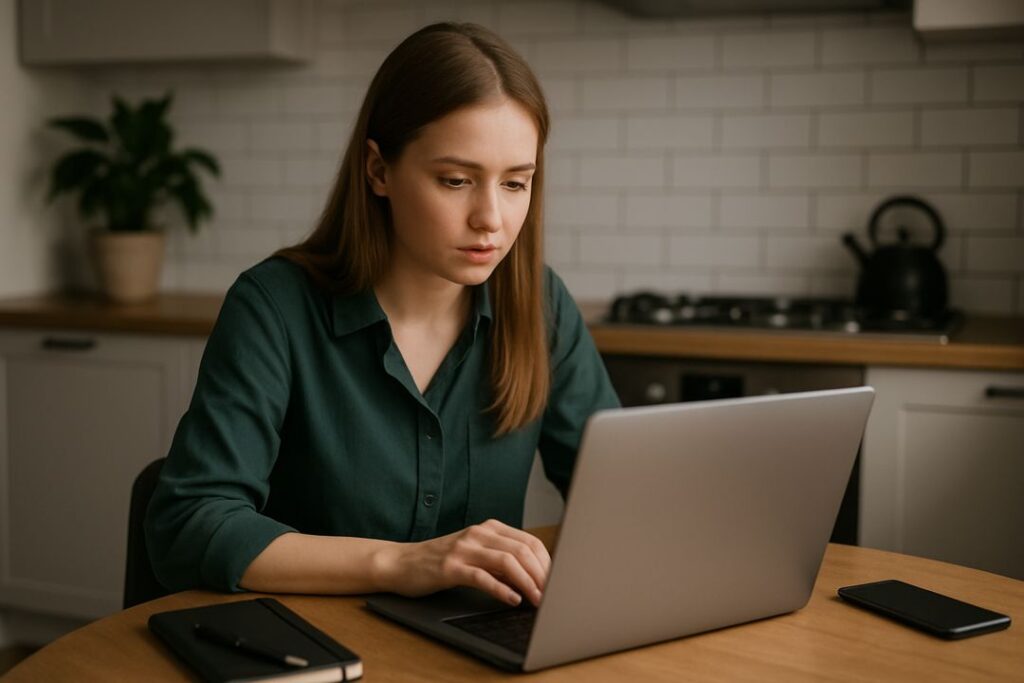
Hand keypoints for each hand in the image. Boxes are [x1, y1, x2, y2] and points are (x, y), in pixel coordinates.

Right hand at [375, 519, 550, 606]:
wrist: (402, 563)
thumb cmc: (442, 561)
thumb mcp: (476, 554)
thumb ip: (501, 561)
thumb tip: (534, 577)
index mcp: (489, 528)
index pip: (529, 541)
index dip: (547, 563)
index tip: (556, 582)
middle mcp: (478, 534)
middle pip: (522, 550)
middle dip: (542, 575)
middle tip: (552, 595)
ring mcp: (464, 549)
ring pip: (506, 561)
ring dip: (527, 583)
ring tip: (537, 600)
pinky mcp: (450, 566)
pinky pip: (482, 577)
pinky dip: (501, 589)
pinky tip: (512, 599)